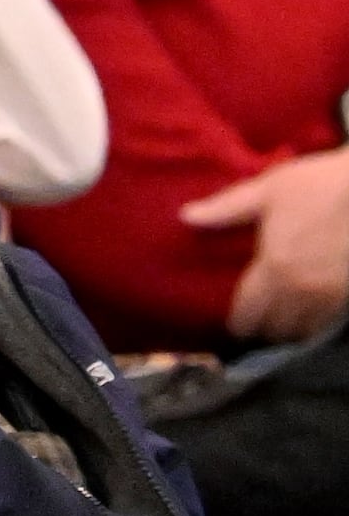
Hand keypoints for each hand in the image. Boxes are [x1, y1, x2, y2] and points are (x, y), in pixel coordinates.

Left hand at [182, 145, 348, 343]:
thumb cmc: (313, 185)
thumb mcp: (264, 191)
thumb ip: (225, 209)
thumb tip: (185, 217)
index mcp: (274, 266)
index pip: (250, 311)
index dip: (239, 324)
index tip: (234, 326)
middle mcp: (301, 288)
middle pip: (278, 328)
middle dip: (264, 330)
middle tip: (255, 324)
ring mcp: (330, 293)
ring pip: (305, 330)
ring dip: (290, 330)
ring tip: (279, 321)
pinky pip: (327, 321)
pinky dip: (314, 323)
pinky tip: (307, 312)